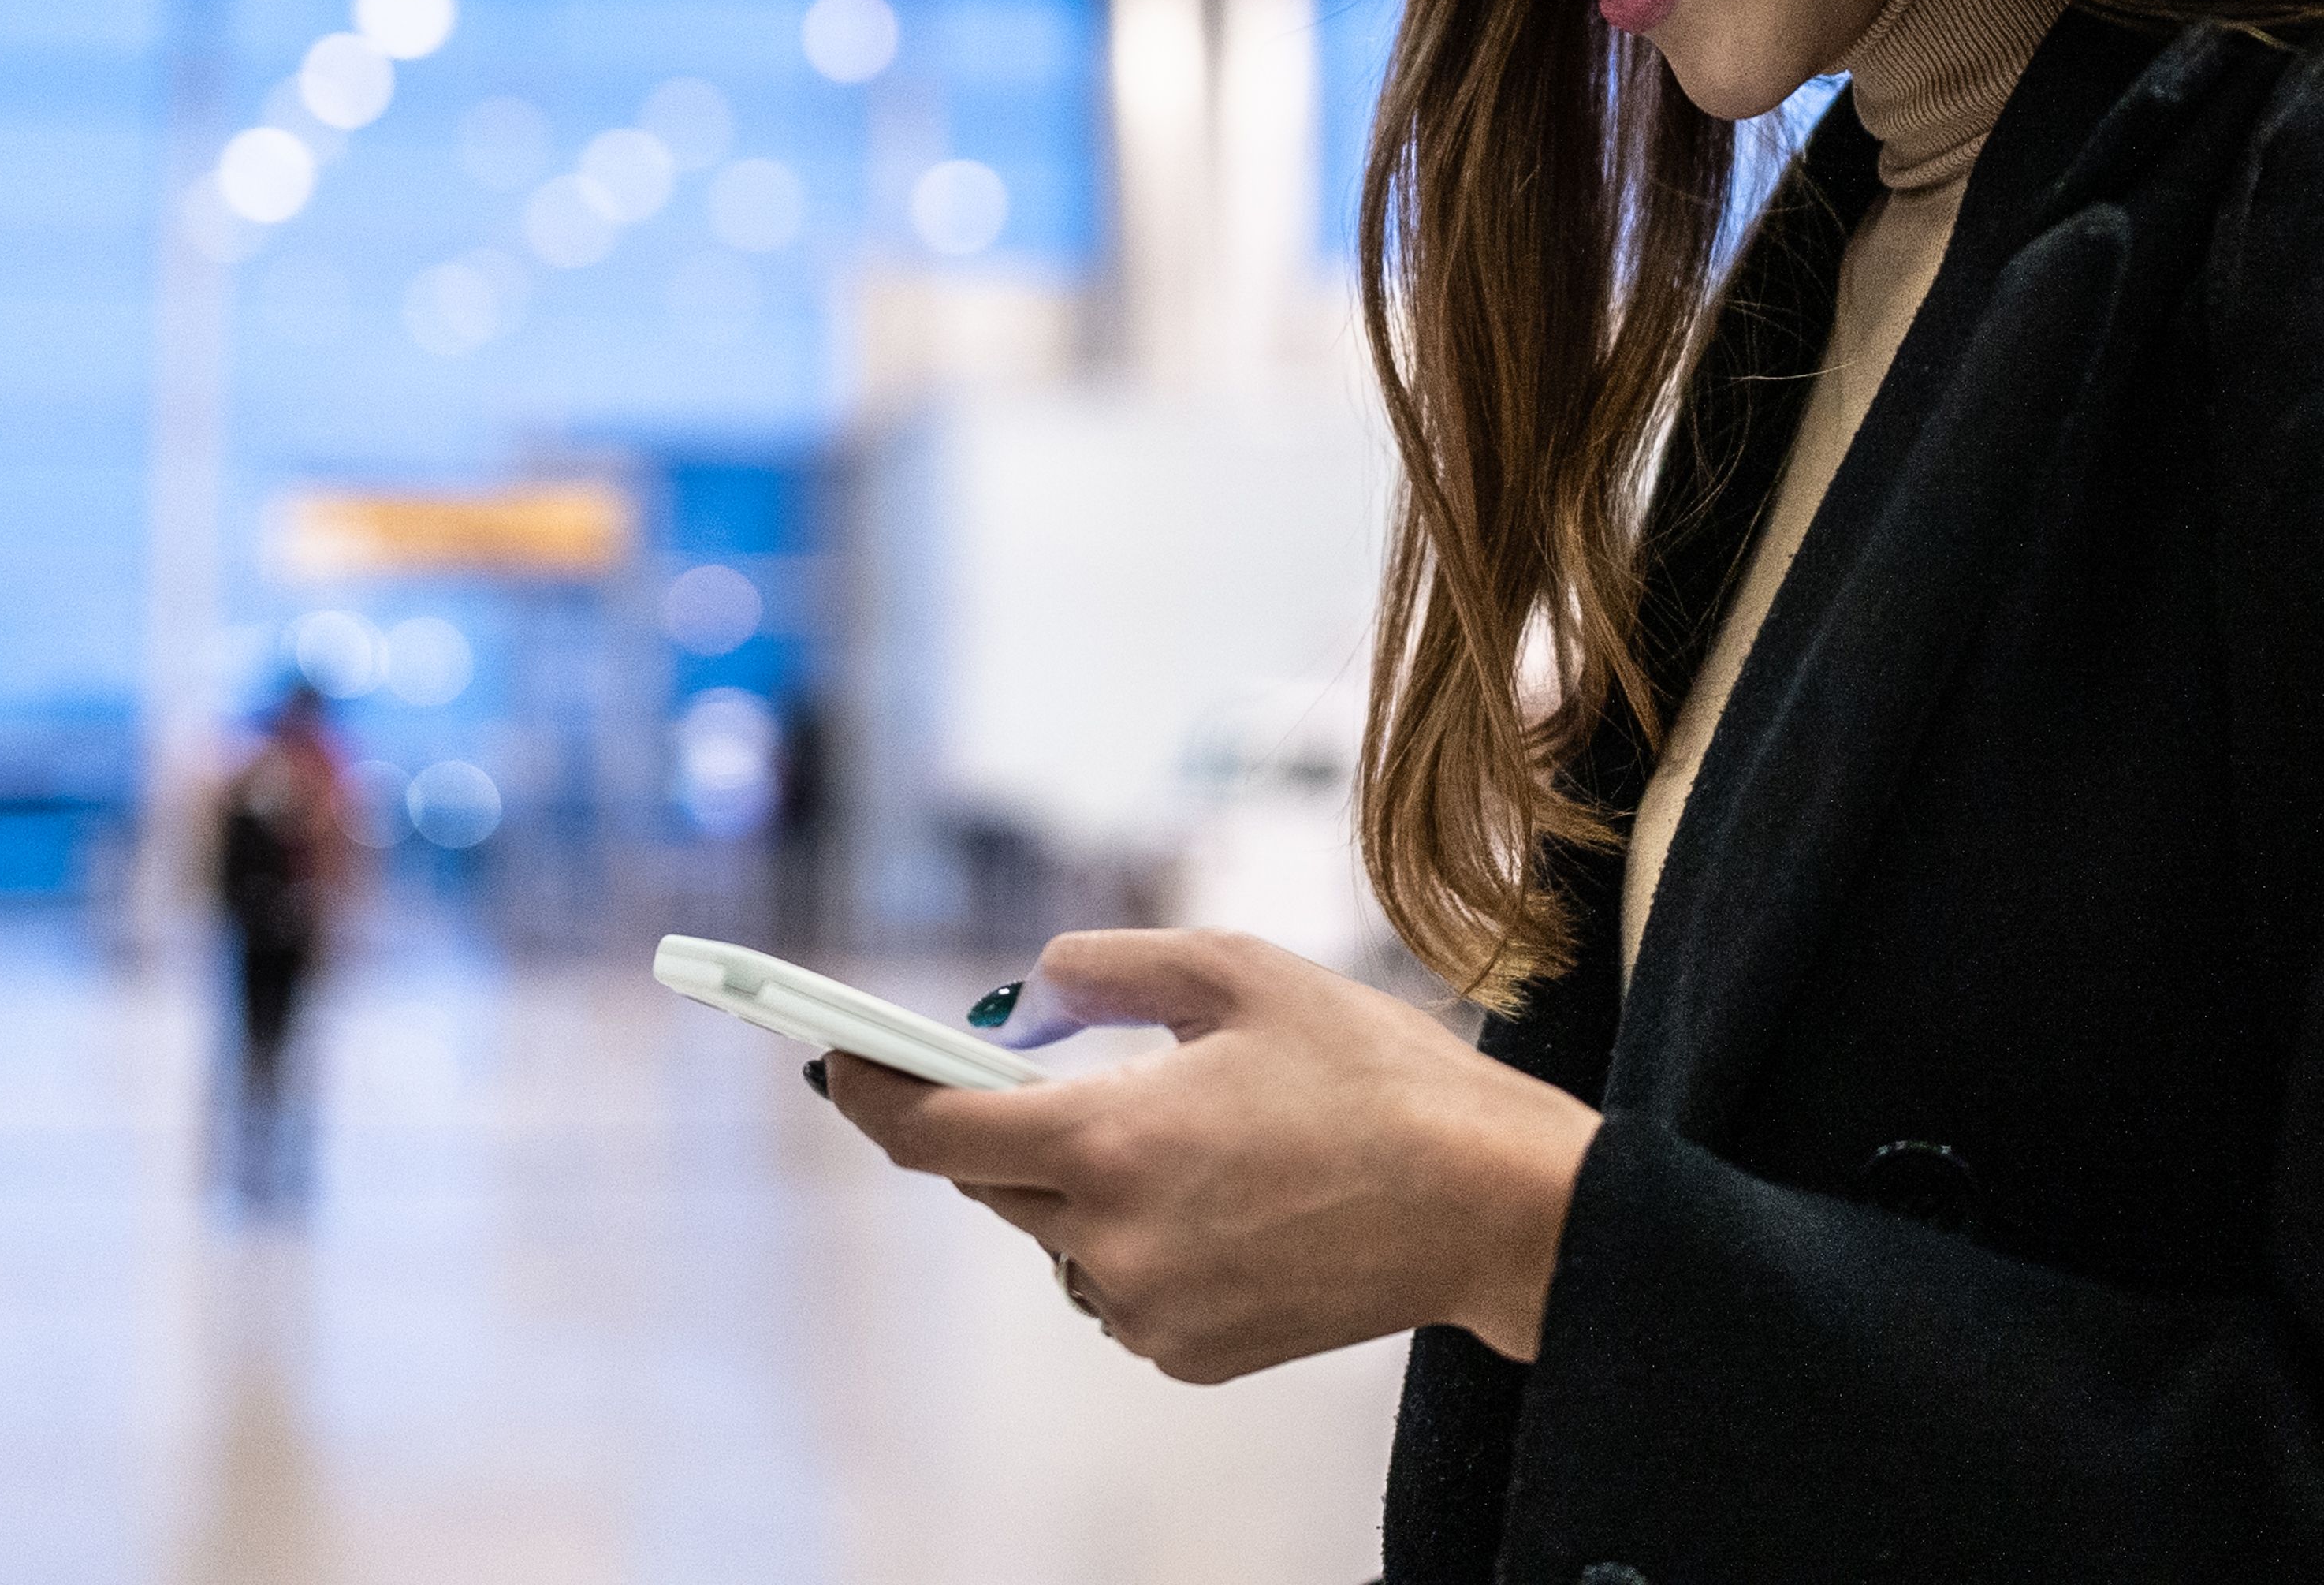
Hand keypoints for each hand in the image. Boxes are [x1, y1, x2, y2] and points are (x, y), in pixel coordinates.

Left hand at [819, 928, 1599, 1383]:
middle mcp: (1110, 1241)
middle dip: (991, 1121)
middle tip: (1017, 1064)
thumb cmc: (1373, 1073)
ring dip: (1077, 1179)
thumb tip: (1019, 997)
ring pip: (1056, 1233)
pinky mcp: (1191, 1356)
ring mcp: (1148, 1312)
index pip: (932, 1130)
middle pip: (989, 1180)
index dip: (870, 1089)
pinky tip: (1219, 1194)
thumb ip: (1104, 967)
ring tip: (1176, 1128)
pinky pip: (1117, 1284)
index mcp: (1108, 1143)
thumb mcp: (1236, 972)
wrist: (1489, 1206)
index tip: (834, 1058)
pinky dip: (1133, 1235)